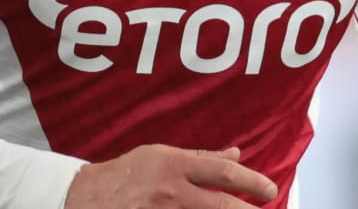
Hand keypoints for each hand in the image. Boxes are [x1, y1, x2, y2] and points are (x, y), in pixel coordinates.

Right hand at [63, 144, 277, 207]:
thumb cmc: (127, 173)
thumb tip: (236, 153)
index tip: (270, 189)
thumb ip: (201, 157)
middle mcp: (172, 192)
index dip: (251, 181)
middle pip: (221, 206)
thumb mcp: (161, 155)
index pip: (222, 172)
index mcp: (175, 166)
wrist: (86, 197)